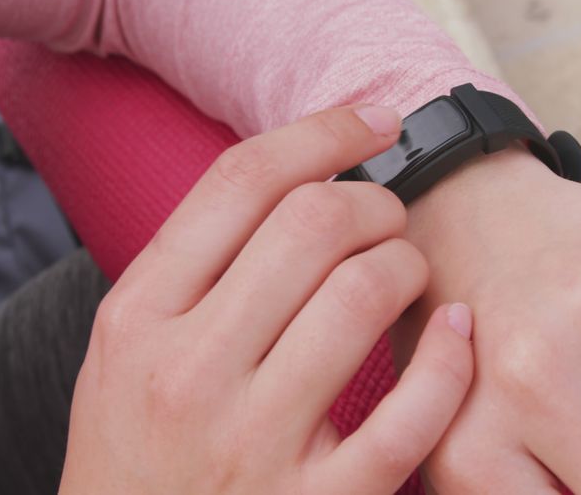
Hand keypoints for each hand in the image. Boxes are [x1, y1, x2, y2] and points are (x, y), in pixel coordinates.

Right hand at [60, 106, 474, 493]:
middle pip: (312, 223)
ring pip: (363, 293)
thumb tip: (297, 178)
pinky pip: (412, 414)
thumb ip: (191, 270)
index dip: (322, 132)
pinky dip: (449, 359)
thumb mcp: (124, 353)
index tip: (372, 121)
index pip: (240, 183)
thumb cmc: (136, 459)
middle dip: (374, 200)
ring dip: (407, 265)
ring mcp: (253, 443)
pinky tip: (456, 332)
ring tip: (405, 275)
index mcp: (137, 319)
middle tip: (386, 217)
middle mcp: (188, 373)